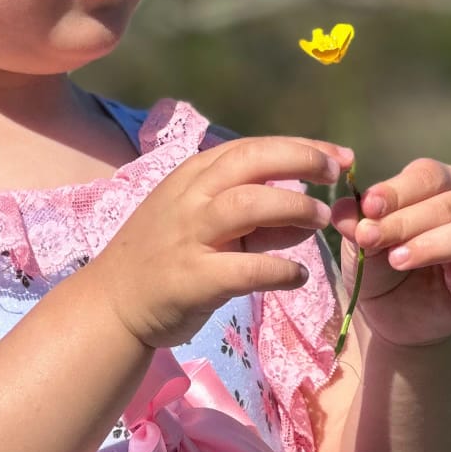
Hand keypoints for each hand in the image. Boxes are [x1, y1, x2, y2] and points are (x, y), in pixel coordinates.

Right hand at [90, 134, 352, 350]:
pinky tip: (297, 276)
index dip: (299, 147)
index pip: (251, 148)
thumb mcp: (200, 222)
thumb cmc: (161, 258)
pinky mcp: (193, 278)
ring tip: (321, 221)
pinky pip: (247, 269)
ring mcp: (189, 236)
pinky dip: (279, 270)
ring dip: (293, 208)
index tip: (337, 157)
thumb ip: (251, 215)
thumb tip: (307, 214)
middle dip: (301, 160)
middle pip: (251, 161)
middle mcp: (189, 198)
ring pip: (249, 205)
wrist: (112, 304)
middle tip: (336, 174)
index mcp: (192, 177)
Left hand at [328, 157, 450, 349]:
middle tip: (371, 239)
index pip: (427, 176)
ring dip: (436, 245)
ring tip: (398, 260)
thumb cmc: (377, 266)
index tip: (369, 206)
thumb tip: (342, 210)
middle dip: (407, 222)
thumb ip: (353, 226)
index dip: (398, 190)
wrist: (389, 316)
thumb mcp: (358, 245)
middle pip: (450, 204)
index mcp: (438, 186)